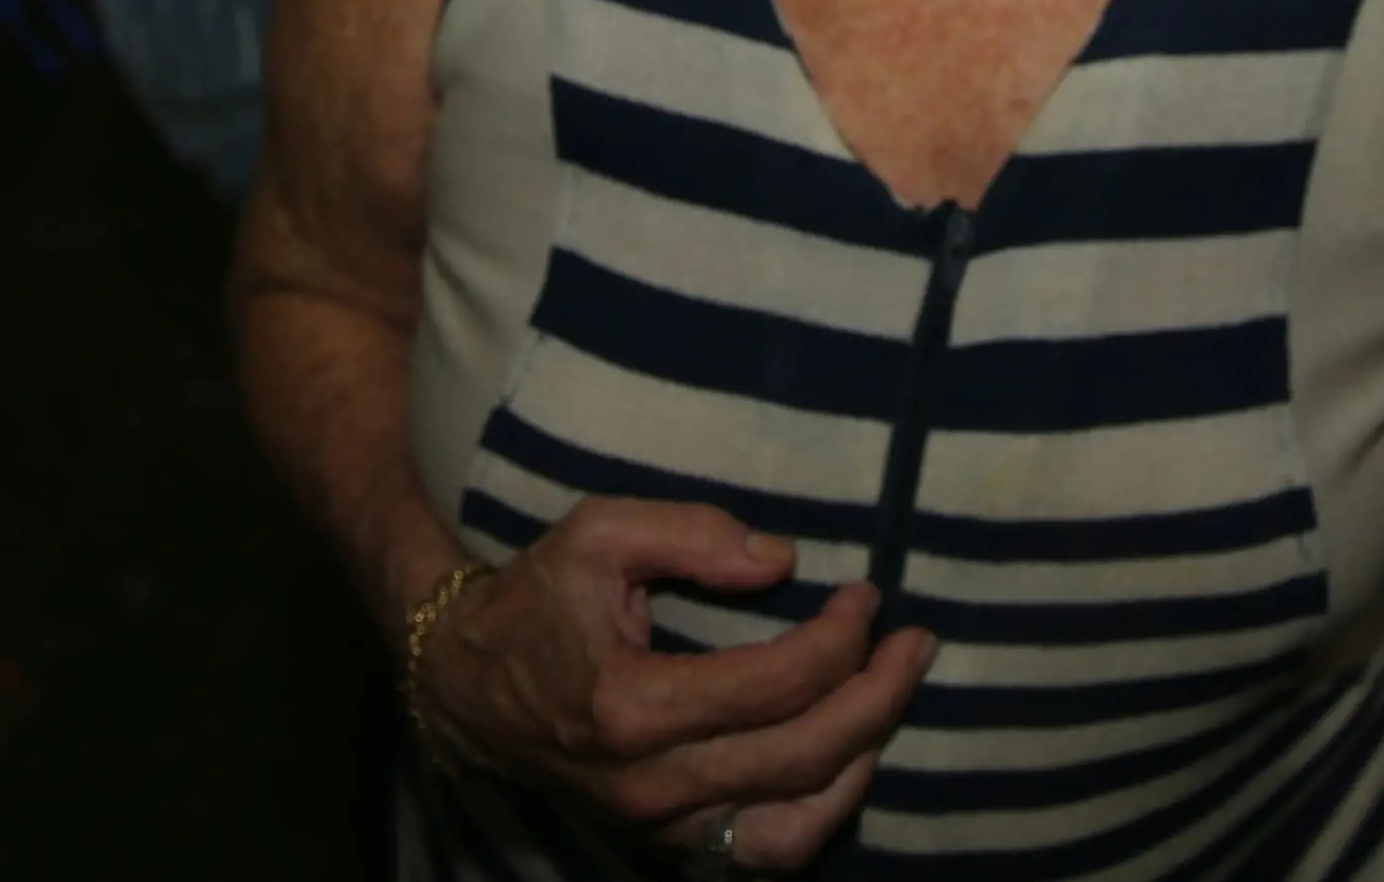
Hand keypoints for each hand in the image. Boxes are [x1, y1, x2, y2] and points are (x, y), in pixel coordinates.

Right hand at [414, 501, 933, 870]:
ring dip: (862, 762)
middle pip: (801, 757)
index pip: (774, 685)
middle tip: (914, 641)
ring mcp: (660, 826)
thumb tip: (781, 561)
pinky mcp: (668, 843)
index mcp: (631, 706)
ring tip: (891, 696)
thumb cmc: (537, 600)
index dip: (839, 639)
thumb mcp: (597, 534)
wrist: (468, 688)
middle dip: (877, 696)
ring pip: (794, 827)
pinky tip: (851, 758)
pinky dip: (821, 813)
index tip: (866, 594)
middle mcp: (650, 784)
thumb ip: (690, 533)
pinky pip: (765, 853)